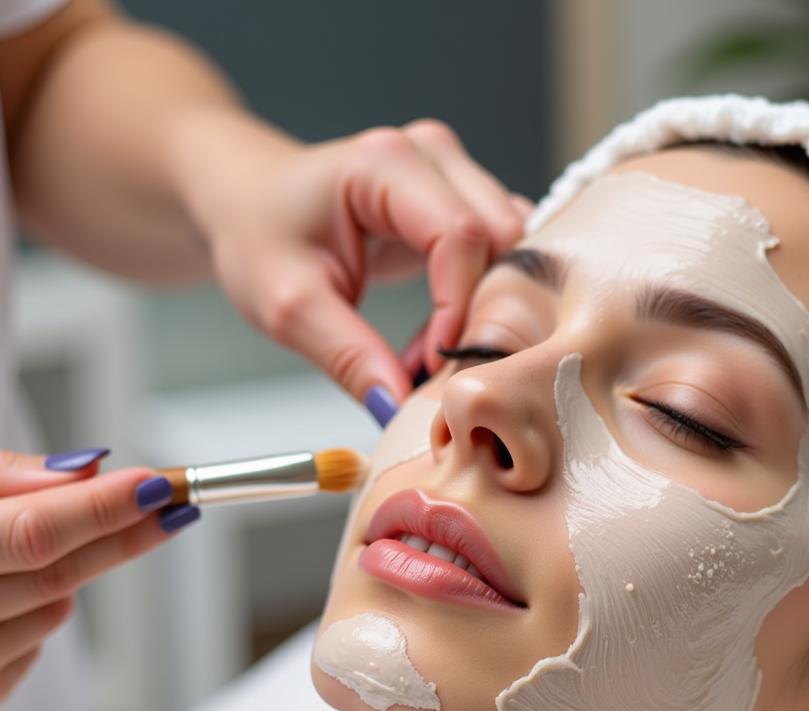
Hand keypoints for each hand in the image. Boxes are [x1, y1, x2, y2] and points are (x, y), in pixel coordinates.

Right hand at [0, 448, 197, 700]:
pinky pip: (32, 652)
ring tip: (58, 542)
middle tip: (176, 504)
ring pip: (54, 612)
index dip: (100, 509)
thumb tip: (85, 469)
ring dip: (75, 574)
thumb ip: (7, 477)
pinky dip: (41, 616)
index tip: (156, 486)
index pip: (31, 534)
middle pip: (56, 575)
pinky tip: (18, 593)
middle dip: (122, 536)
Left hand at [173, 113, 530, 421]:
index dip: (457, 309)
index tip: (432, 366)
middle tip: (439, 371)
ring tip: (431, 353)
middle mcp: (431, 157)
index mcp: (385, 164)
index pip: (460, 236)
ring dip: (483, 311)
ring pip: (512, 251)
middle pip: (502, 240)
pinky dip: (480, 303)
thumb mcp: (289, 306)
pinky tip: (437, 333)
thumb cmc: (258, 233)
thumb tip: (400, 408)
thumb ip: (349, 357)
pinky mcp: (461, 200)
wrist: (248, 197)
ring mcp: (453, 174)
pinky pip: (500, 255)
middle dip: (481, 314)